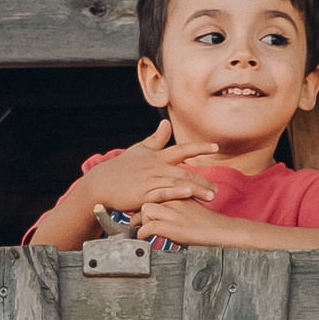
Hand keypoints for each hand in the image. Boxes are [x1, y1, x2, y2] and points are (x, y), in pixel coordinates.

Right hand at [80, 121, 221, 215]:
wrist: (101, 183)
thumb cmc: (120, 167)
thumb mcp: (139, 150)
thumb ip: (156, 139)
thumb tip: (166, 123)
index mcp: (157, 156)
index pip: (182, 149)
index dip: (199, 147)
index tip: (215, 147)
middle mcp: (157, 167)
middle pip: (185, 171)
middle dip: (203, 180)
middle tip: (217, 189)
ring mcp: (150, 181)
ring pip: (178, 183)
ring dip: (197, 189)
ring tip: (211, 196)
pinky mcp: (143, 195)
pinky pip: (162, 193)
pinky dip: (176, 192)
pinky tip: (188, 194)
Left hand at [133, 194, 248, 246]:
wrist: (222, 231)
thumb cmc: (205, 221)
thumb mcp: (188, 205)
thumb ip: (174, 203)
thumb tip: (158, 210)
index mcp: (178, 191)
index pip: (153, 189)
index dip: (143, 200)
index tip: (137, 210)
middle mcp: (174, 198)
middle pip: (146, 198)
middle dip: (138, 212)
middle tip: (134, 221)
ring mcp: (174, 212)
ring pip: (146, 210)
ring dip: (141, 222)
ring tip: (141, 230)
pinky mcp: (173, 226)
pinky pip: (149, 227)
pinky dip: (143, 234)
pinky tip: (144, 238)